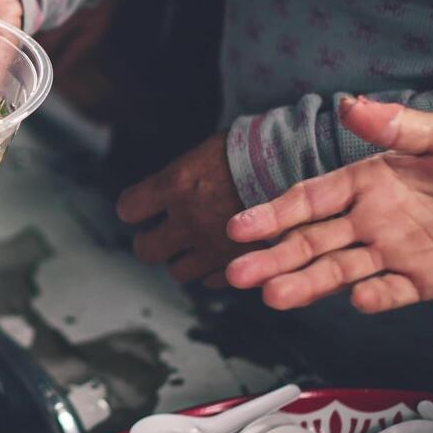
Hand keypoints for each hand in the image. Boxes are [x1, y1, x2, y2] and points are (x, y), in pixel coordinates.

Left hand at [117, 133, 251, 283]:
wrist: (303, 166)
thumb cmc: (255, 151)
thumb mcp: (207, 152)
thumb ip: (180, 178)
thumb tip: (163, 193)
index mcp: (177, 186)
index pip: (129, 209)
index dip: (134, 208)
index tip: (141, 208)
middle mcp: (190, 220)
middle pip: (146, 250)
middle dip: (151, 242)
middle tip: (160, 234)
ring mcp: (214, 246)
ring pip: (177, 271)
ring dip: (182, 259)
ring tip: (194, 245)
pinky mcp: (240, 264)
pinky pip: (212, 281)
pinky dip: (213, 271)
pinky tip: (221, 253)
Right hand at [225, 97, 432, 312]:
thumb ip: (399, 125)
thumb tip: (351, 104)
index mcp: (369, 181)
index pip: (311, 199)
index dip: (274, 212)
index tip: (240, 227)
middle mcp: (371, 219)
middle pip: (312, 241)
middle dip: (274, 258)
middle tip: (238, 273)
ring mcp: (393, 252)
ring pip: (339, 270)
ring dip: (306, 284)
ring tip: (274, 297)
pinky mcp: (422, 281)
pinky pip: (391, 292)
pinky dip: (374, 297)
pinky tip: (358, 298)